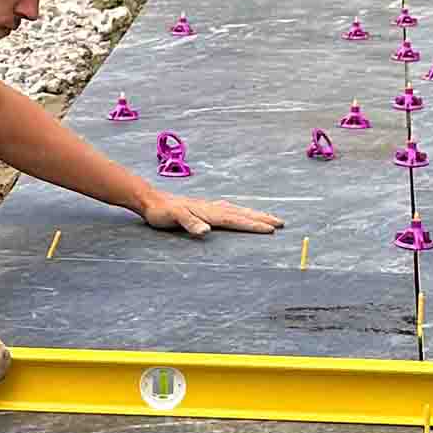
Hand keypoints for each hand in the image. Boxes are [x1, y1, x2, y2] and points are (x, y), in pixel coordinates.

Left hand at [137, 190, 284, 237]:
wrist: (152, 200)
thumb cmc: (162, 212)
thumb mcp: (173, 218)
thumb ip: (189, 223)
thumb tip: (206, 231)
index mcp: (209, 211)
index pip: (236, 219)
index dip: (254, 225)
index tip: (271, 229)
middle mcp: (213, 207)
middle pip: (243, 212)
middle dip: (262, 217)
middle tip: (281, 222)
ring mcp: (211, 206)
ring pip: (239, 210)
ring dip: (255, 214)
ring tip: (270, 218)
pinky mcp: (206, 208)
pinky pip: (231, 210)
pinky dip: (242, 212)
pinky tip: (242, 213)